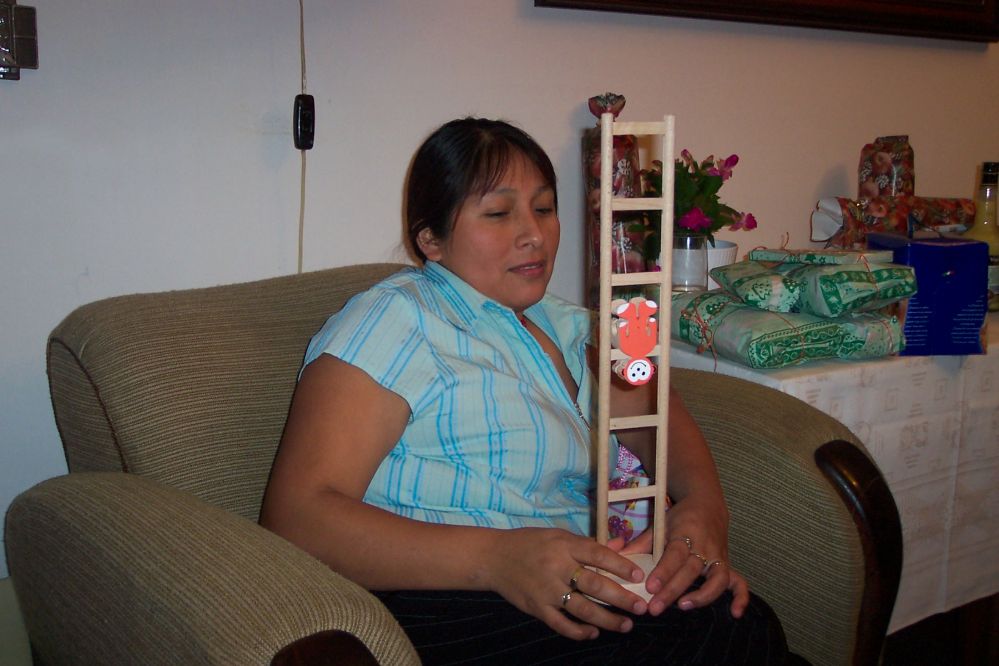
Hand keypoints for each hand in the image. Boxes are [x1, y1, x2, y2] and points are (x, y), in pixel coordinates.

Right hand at [483, 527, 649, 639]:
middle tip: (641, 607)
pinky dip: (579, 631)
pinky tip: (594, 633)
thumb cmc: (530, 544)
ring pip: (582, 608)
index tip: (639, 576)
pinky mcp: (537, 608)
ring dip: (607, 619)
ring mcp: (546, 590)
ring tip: (626, 625)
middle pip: (594, 584)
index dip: (620, 565)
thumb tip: (620, 544)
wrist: (494, 557)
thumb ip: (588, 544)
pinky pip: (561, 624)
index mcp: (564, 545)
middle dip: (621, 597)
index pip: (597, 554)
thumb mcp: (558, 536)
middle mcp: (557, 567)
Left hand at [616, 496, 749, 617]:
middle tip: (655, 607)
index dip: (664, 572)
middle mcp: (704, 546)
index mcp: (685, 534)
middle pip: (691, 570)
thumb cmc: (679, 518)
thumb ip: (640, 544)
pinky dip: (740, 597)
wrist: (707, 504)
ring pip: (717, 579)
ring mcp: (718, 557)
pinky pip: (739, 582)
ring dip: (702, 596)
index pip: (674, 555)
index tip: (650, 587)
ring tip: (683, 607)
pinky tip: (735, 613)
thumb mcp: (659, 524)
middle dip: (673, 590)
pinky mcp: (727, 564)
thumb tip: (616, 560)